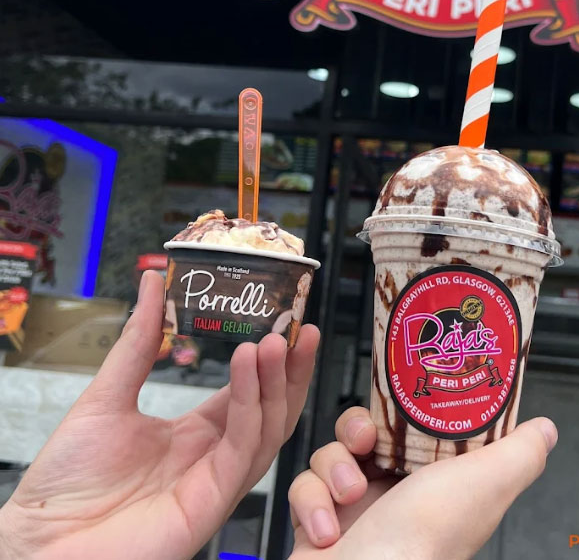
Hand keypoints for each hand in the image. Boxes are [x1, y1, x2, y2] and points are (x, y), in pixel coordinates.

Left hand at [0, 271, 319, 559]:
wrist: (38, 541)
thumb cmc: (66, 480)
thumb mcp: (108, 394)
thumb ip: (139, 341)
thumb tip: (154, 283)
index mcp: (194, 435)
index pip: (248, 392)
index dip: (268, 360)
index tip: (284, 321)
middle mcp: (213, 457)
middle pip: (270, 409)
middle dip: (290, 369)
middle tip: (301, 327)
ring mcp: (215, 481)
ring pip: (267, 428)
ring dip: (276, 382)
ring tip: (277, 340)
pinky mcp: (211, 502)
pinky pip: (243, 448)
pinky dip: (251, 405)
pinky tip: (251, 367)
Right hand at [288, 406, 556, 558]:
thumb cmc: (425, 539)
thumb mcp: (486, 484)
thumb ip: (519, 454)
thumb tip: (546, 429)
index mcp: (434, 483)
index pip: (414, 429)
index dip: (403, 409)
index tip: (398, 396)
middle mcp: (393, 495)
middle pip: (365, 433)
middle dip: (357, 431)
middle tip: (364, 441)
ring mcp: (352, 511)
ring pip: (331, 454)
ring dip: (334, 469)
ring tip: (349, 494)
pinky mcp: (315, 525)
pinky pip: (302, 487)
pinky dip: (310, 504)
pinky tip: (327, 529)